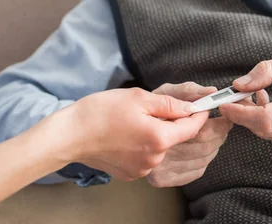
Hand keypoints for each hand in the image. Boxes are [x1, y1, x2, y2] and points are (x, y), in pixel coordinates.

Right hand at [48, 87, 207, 181]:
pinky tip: (126, 134)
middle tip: (155, 107)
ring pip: (160, 147)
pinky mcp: (130, 174)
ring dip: (156, 134)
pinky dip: (142, 145)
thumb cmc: (101, 112)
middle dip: (172, 122)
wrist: (69, 135)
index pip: (192, 127)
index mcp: (160, 138)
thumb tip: (191, 107)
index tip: (202, 106)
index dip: (199, 115)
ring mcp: (142, 169)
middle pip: (175, 138)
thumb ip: (170, 104)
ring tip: (135, 120)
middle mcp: (154, 158)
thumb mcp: (139, 98)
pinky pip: (146, 157)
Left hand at [219, 52, 271, 152]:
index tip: (225, 103)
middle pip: (263, 128)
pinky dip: (268, 122)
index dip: (241, 114)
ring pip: (268, 133)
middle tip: (238, 94)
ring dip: (255, 116)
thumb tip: (239, 84)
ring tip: (260, 94)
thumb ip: (266, 71)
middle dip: (244, 112)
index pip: (266, 119)